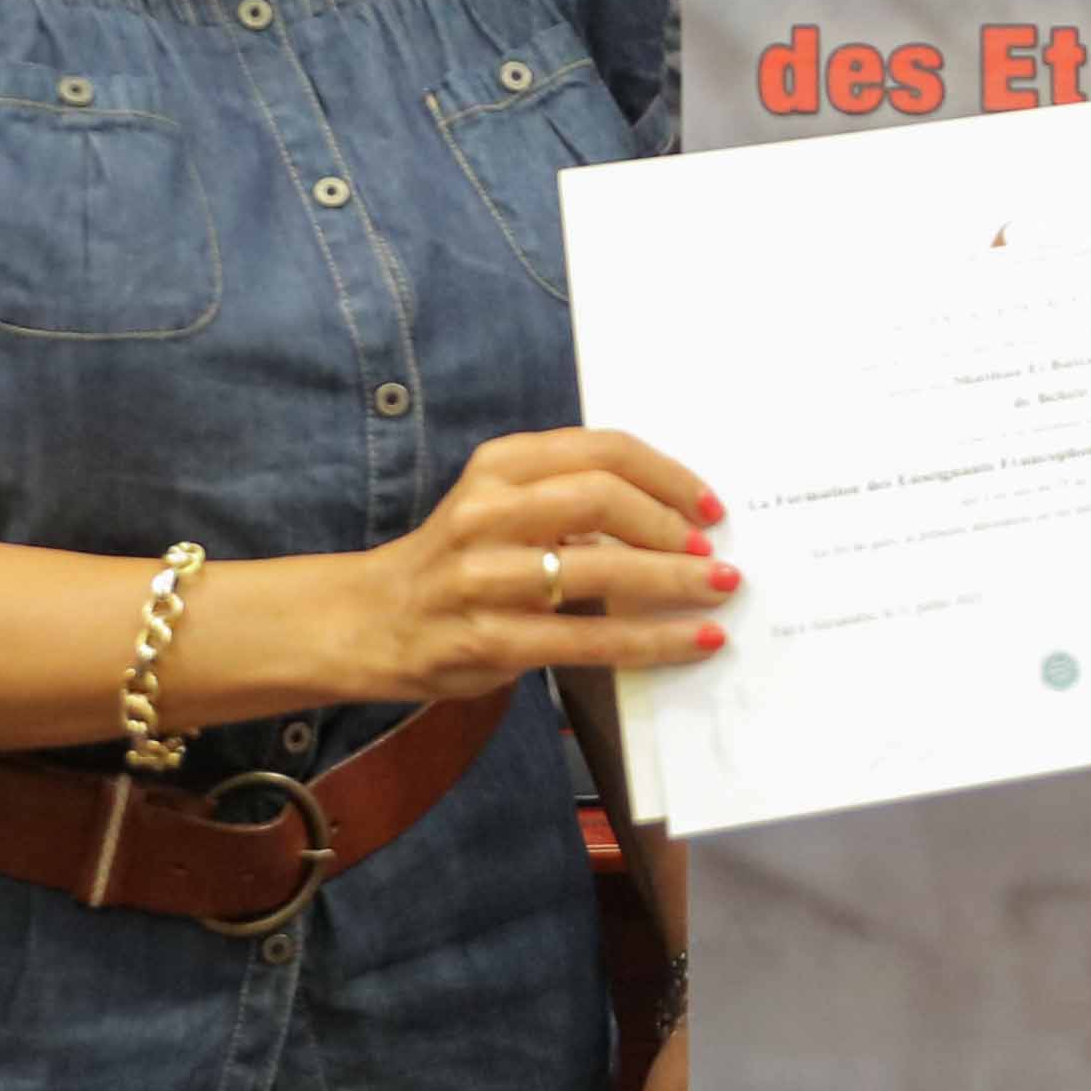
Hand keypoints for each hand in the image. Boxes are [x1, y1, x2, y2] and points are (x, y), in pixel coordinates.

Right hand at [349, 426, 735, 705]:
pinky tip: (694, 640)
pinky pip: (590, 639)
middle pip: (601, 497)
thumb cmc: (456, 560)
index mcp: (498, 466)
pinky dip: (652, 640)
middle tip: (714, 553)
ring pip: (600, 569)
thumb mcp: (498, 504)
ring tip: (720, 589)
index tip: (709, 505)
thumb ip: (566, 496)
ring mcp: (484, 578)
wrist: (370, 621)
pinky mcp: (490, 640)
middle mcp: (486, 512)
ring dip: (674, 580)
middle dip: (671, 526)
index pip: (599, 450)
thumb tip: (673, 514)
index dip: (667, 474)